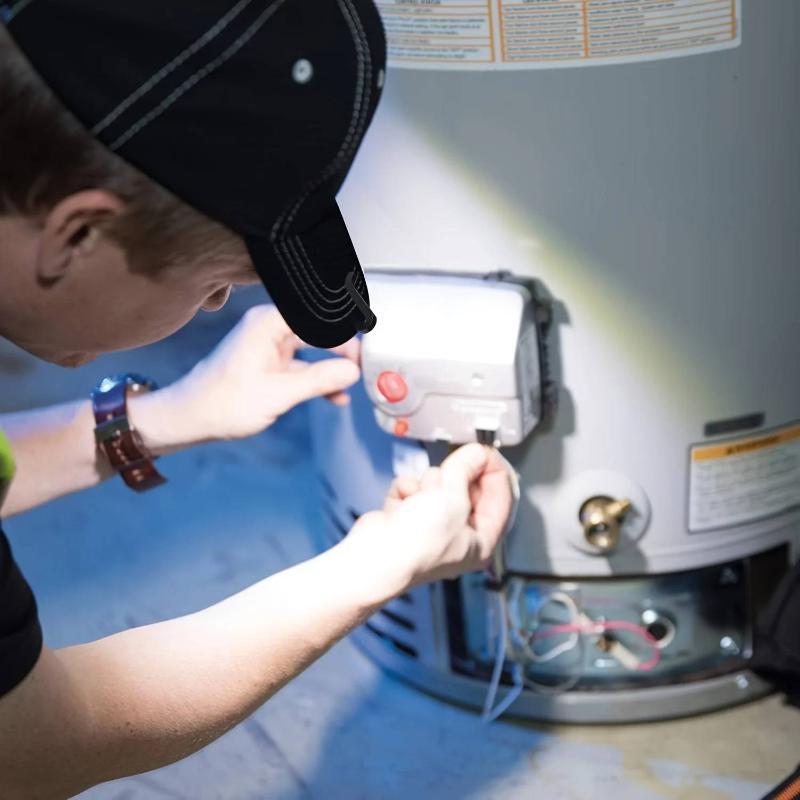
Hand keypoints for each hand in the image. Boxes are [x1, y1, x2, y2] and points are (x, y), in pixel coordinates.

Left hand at [133, 305, 360, 450]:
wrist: (189, 419)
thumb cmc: (224, 403)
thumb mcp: (278, 394)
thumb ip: (319, 380)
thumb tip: (353, 372)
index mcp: (268, 323)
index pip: (318, 316)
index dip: (345, 331)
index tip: (368, 349)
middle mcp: (270, 328)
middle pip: (319, 329)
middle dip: (344, 349)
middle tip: (366, 368)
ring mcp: (270, 346)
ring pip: (314, 349)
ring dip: (332, 368)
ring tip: (354, 385)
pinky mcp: (269, 364)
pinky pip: (303, 366)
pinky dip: (318, 379)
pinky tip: (336, 397)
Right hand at [346, 444, 515, 593]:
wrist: (374, 557)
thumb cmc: (416, 545)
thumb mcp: (453, 498)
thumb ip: (467, 468)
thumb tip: (477, 453)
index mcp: (481, 543)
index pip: (501, 499)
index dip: (496, 471)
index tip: (486, 451)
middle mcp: (458, 537)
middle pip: (467, 488)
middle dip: (453, 479)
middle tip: (451, 471)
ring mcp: (431, 528)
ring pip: (438, 484)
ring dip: (427, 485)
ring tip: (419, 499)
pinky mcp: (408, 519)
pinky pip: (414, 488)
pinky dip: (406, 491)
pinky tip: (401, 504)